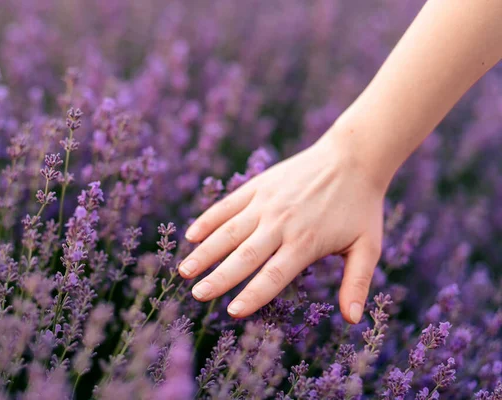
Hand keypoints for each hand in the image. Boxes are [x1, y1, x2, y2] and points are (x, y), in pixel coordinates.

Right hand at [178, 129, 385, 322]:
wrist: (353, 157)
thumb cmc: (361, 205)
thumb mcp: (368, 246)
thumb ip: (357, 282)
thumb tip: (353, 320)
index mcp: (306, 242)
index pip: (273, 276)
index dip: (252, 295)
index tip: (233, 312)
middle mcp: (281, 223)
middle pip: (244, 256)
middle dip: (218, 278)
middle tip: (197, 296)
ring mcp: (266, 202)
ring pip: (229, 231)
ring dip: (205, 252)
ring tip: (185, 270)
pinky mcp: (258, 185)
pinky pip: (228, 205)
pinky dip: (208, 220)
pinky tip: (191, 235)